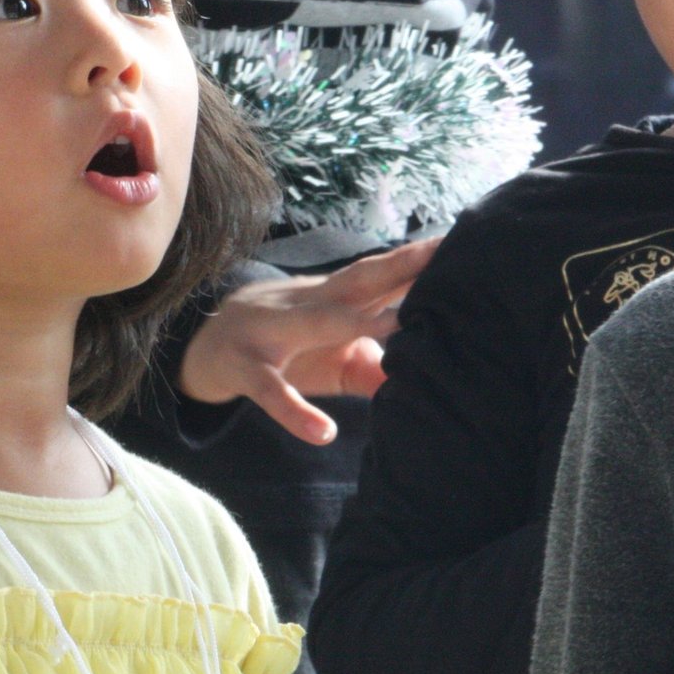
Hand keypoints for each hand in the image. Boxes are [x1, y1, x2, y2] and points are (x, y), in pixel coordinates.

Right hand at [176, 236, 441, 444]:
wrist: (208, 346)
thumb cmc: (285, 347)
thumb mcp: (333, 358)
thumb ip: (376, 366)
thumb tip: (427, 377)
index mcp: (334, 300)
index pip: (385, 275)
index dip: (421, 260)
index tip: (464, 241)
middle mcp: (309, 305)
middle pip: (360, 280)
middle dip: (401, 264)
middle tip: (443, 251)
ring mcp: (275, 332)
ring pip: (317, 323)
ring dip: (356, 321)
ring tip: (397, 323)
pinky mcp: (248, 369)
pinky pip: (272, 392)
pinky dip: (295, 411)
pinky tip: (321, 432)